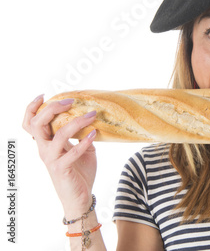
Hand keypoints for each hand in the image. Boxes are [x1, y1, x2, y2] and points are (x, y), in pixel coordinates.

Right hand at [22, 94, 97, 215]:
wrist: (81, 197)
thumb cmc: (79, 171)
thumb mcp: (82, 148)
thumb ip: (82, 134)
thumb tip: (93, 116)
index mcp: (46, 142)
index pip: (30, 123)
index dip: (32, 108)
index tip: (44, 95)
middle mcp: (44, 149)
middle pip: (37, 124)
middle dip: (52, 109)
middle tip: (71, 102)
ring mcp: (51, 159)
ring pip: (57, 134)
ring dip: (76, 122)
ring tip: (92, 115)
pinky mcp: (61, 168)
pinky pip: (72, 152)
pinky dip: (84, 141)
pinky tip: (94, 133)